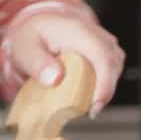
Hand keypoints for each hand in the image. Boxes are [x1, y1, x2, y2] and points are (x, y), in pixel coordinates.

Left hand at [0, 12, 124, 117]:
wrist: (37, 28)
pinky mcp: (104, 52)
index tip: (96, 104)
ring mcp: (103, 43)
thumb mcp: (25, 50)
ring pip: (115, 68)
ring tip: (87, 105)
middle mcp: (96, 35)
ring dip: (104, 88)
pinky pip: (110, 70)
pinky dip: (102, 84)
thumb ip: (37, 64)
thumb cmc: (31, 38)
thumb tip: (55, 78)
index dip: (104, 83)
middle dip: (105, 91)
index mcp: (78, 32)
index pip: (101, 57)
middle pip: (113, 65)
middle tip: (89, 112)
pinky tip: (88, 96)